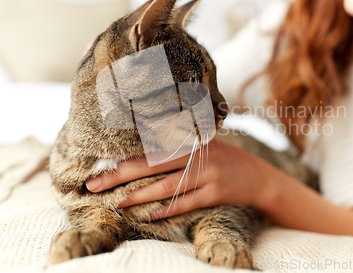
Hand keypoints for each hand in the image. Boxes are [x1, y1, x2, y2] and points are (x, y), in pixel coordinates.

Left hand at [85, 136, 280, 219]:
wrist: (257, 176)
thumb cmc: (223, 157)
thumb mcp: (205, 140)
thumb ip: (178, 139)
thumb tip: (142, 143)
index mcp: (192, 137)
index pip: (153, 144)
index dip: (126, 151)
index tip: (101, 158)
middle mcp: (198, 153)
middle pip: (152, 164)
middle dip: (120, 174)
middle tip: (94, 183)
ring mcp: (207, 174)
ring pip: (165, 186)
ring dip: (137, 195)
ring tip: (115, 200)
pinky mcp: (214, 194)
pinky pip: (184, 204)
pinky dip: (164, 210)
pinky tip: (146, 215)